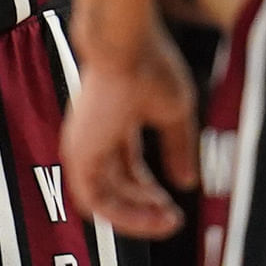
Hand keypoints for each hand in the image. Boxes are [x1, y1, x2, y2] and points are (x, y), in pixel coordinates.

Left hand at [62, 16, 199, 239]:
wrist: (126, 45)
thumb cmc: (149, 66)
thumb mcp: (173, 114)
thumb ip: (178, 148)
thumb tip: (187, 183)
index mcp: (113, 127)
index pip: (128, 171)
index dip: (151, 193)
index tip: (177, 206)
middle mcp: (94, 140)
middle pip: (116, 188)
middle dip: (146, 209)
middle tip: (174, 219)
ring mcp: (82, 147)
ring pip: (102, 201)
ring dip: (136, 217)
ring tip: (168, 220)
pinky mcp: (78, 154)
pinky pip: (94, 201)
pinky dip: (121, 214)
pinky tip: (150, 218)